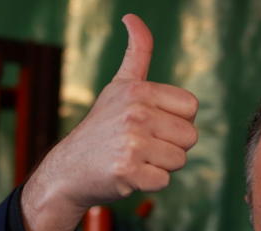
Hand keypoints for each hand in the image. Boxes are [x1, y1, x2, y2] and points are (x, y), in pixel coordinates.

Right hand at [21, 14, 198, 230]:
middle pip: (190, 136)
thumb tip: (133, 17)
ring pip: (179, 160)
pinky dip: (150, 183)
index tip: (152, 123)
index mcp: (137, 90)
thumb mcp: (119, 86)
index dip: (176, 119)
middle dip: (171, 145)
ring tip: (135, 158)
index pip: (191, 107)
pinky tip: (129, 174)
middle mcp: (135, 113)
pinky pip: (164, 181)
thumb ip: (137, 53)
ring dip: (161, 165)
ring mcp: (131, 143)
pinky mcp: (128, 171)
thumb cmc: (102, 128)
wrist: (70, 168)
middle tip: (142, 145)